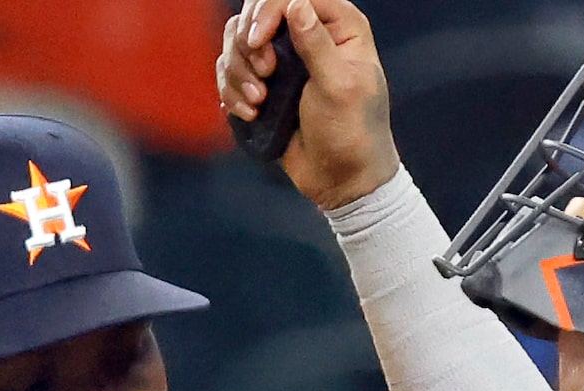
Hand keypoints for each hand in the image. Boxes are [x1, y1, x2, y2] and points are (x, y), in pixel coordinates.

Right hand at [218, 0, 401, 211]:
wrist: (341, 179)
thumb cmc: (353, 133)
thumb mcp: (339, 87)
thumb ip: (317, 44)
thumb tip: (296, 3)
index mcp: (339, 25)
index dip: (268, 10)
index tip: (259, 41)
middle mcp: (309, 33)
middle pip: (256, 11)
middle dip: (249, 44)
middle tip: (264, 75)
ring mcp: (284, 57)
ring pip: (236, 39)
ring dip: (238, 71)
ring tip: (258, 103)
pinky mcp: (264, 83)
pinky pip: (230, 70)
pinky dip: (231, 90)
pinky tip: (250, 114)